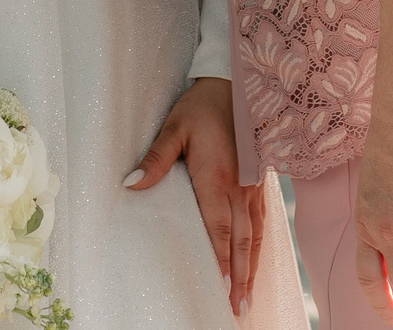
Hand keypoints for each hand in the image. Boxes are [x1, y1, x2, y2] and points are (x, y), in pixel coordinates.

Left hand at [126, 78, 262, 317]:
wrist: (234, 85)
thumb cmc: (200, 108)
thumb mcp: (173, 128)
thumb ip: (155, 159)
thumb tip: (130, 184)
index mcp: (217, 178)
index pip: (218, 228)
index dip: (221, 260)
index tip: (221, 288)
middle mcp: (239, 187)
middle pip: (241, 241)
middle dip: (240, 278)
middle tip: (237, 310)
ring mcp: (253, 186)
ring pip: (256, 235)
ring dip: (252, 268)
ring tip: (248, 298)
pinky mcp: (259, 182)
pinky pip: (262, 222)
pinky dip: (260, 246)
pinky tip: (256, 260)